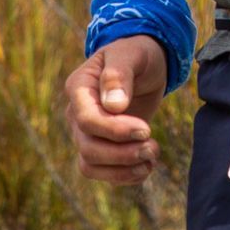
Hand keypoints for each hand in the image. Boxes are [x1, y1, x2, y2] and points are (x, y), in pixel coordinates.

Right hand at [62, 34, 167, 183]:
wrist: (145, 65)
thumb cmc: (136, 54)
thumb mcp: (131, 54)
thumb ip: (119, 75)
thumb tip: (113, 106)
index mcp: (79, 87)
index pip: (87, 120)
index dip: (115, 131)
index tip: (146, 129)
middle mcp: (76, 113)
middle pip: (88, 148)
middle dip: (123, 154)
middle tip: (153, 147)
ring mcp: (86, 132)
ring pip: (90, 165)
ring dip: (123, 169)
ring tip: (152, 157)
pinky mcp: (101, 146)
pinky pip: (102, 172)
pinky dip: (125, 176)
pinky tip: (147, 166)